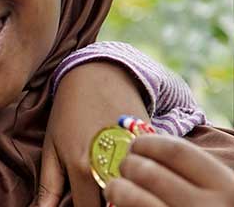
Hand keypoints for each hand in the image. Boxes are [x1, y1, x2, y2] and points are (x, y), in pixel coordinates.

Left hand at [35, 62, 150, 206]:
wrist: (99, 74)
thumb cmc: (69, 112)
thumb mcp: (52, 147)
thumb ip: (49, 186)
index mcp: (82, 168)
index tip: (82, 205)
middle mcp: (111, 165)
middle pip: (116, 203)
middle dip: (109, 202)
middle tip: (98, 192)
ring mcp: (136, 155)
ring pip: (136, 191)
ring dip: (126, 191)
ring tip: (112, 180)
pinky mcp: (153, 146)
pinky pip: (151, 172)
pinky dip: (143, 177)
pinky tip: (134, 172)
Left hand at [104, 134, 233, 206]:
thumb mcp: (219, 191)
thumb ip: (190, 172)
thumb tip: (141, 144)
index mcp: (227, 188)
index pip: (176, 150)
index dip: (148, 143)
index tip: (137, 145)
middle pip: (149, 172)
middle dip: (129, 164)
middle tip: (125, 167)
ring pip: (132, 197)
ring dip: (117, 187)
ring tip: (116, 187)